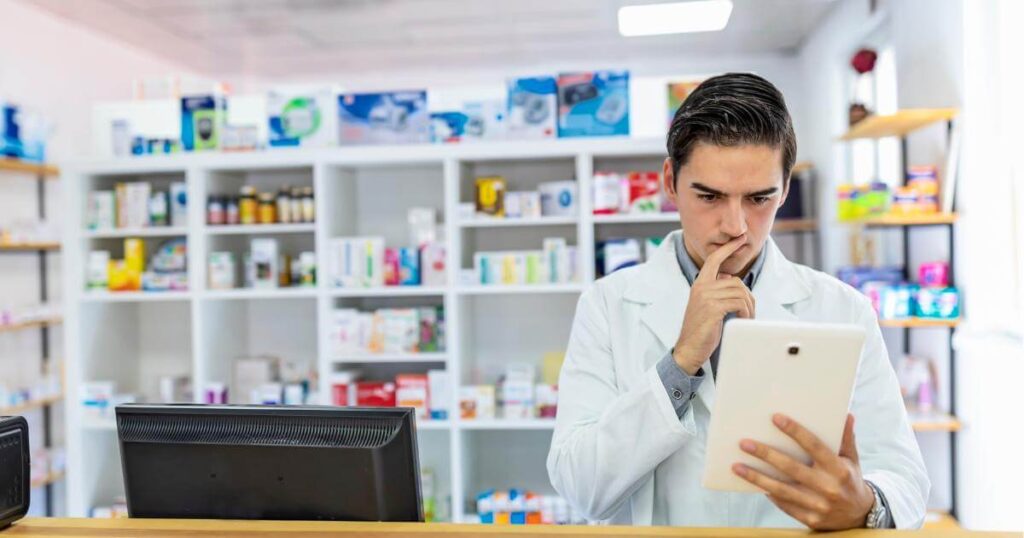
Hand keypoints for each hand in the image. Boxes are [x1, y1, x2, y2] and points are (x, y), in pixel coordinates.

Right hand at [672, 236, 754, 373]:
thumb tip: (732, 279)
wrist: (689, 349)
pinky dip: (746, 312)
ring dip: (749, 307)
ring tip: (746, 318)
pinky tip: (742, 320)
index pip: (713, 259)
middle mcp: (701, 287)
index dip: (728, 248)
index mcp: (699, 284)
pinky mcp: (713, 308)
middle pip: (736, 281)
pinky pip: (739, 303)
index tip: (740, 239)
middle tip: (749, 312)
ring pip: (740, 292)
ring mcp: (706, 297)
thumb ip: (717, 291)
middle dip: (748, 297)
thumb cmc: (701, 330)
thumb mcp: (707, 305)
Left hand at [732, 414, 875, 530]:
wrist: (859, 516)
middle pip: (791, 467)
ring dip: (756, 477)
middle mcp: (828, 487)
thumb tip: (846, 414)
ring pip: (781, 489)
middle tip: (745, 443)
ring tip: (737, 466)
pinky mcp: (810, 519)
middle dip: (766, 454)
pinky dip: (769, 493)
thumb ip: (846, 438)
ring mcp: (818, 505)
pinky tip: (754, 483)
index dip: (795, 431)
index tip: (775, 418)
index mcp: (839, 469)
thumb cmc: (850, 480)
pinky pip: (784, 504)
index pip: (814, 446)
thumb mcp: (852, 459)